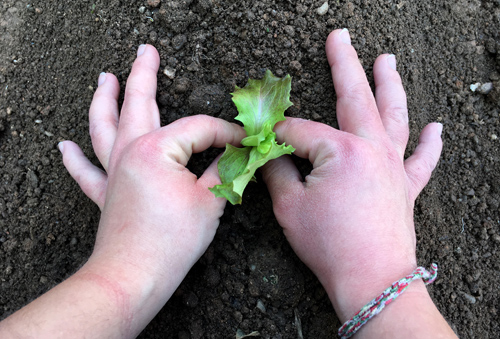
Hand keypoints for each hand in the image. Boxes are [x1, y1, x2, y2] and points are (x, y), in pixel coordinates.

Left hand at [57, 45, 244, 334]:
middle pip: (138, 103)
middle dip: (143, 73)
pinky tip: (64, 145)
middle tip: (146, 51)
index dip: (226, 132)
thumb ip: (225, 171)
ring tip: (104, 78)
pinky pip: (85, 172)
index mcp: (157, 148)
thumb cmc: (172, 241)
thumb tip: (241, 156)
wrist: (133, 275)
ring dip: (103, 100)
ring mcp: (113, 171)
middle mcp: (130, 151)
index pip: (199, 128)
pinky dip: (74, 159)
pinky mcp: (106, 194)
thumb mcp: (211, 201)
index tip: (245, 142)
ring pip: (103, 127)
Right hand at [262, 29, 442, 321]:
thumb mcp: (289, 207)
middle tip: (340, 36)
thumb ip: (277, 173)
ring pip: (395, 115)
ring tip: (388, 60)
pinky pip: (423, 159)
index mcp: (340, 150)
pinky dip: (432, 143)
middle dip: (345, 63)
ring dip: (390, 85)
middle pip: (355, 97)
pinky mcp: (406, 186)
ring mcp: (393, 165)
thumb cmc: (330, 245)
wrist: (372, 279)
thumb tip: (269, 154)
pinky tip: (438, 126)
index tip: (260, 139)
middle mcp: (372, 148)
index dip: (276, 134)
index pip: (300, 130)